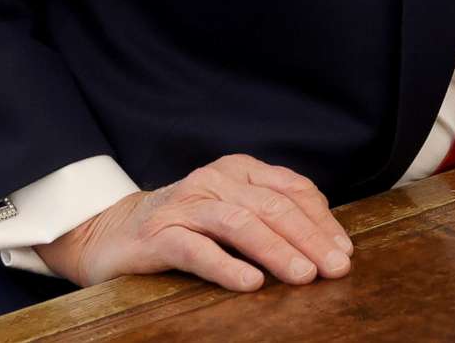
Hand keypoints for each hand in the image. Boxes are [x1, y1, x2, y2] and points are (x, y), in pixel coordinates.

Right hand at [31, 154, 352, 292]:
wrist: (110, 233)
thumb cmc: (184, 226)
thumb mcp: (231, 212)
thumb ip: (270, 217)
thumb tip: (325, 246)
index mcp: (239, 170)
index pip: (292, 190)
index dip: (322, 220)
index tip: (343, 251)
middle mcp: (214, 180)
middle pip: (272, 207)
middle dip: (309, 238)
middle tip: (335, 268)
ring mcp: (184, 205)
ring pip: (240, 223)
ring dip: (277, 250)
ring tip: (303, 276)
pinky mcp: (157, 235)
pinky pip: (196, 249)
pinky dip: (226, 266)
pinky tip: (250, 283)